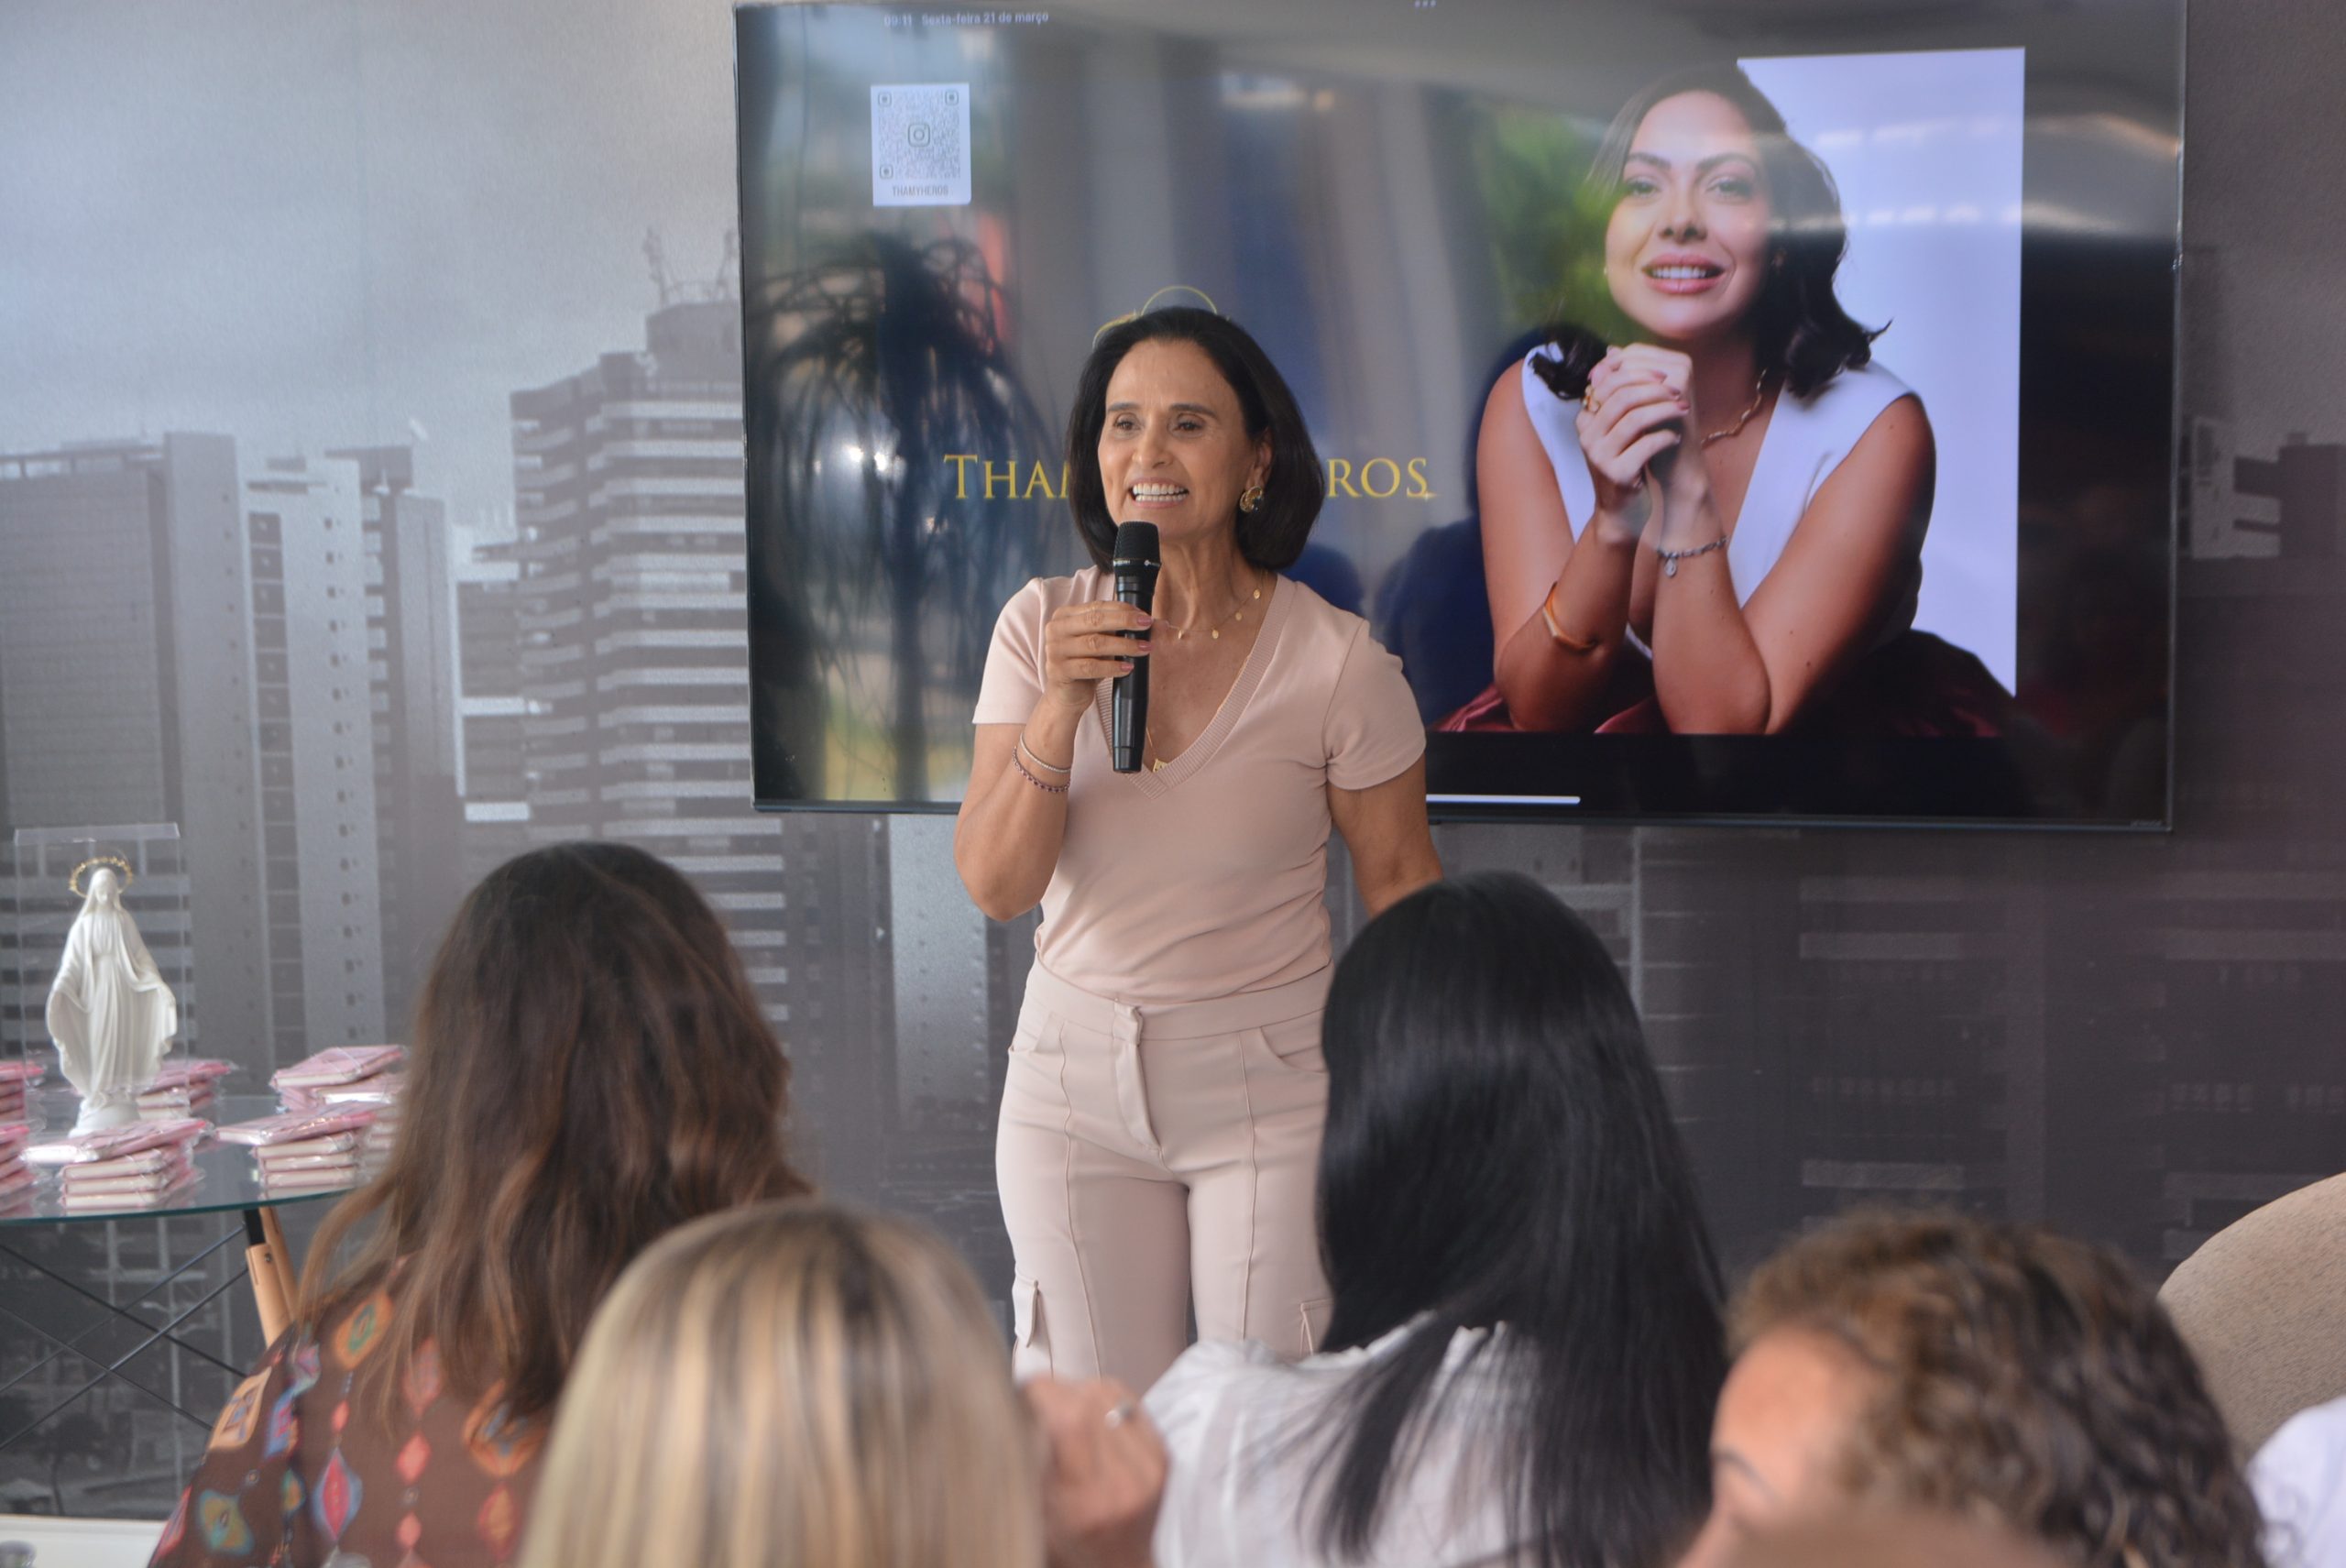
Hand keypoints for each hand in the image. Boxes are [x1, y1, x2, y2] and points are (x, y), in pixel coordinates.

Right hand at [1025, 1376, 1165, 1567]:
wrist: (1118, 1564)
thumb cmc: (1070, 1544)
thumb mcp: (1036, 1512)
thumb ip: (1029, 1462)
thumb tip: (1014, 1406)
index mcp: (1089, 1501)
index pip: (1070, 1419)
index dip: (1041, 1394)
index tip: (1020, 1395)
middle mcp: (1126, 1482)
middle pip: (1090, 1400)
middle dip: (1056, 1392)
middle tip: (1036, 1403)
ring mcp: (1150, 1466)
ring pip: (1109, 1394)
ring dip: (1080, 1392)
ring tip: (1063, 1411)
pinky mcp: (1163, 1453)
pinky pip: (1130, 1401)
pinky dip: (1104, 1399)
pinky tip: (1090, 1415)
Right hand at [1041, 602, 1151, 713]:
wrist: (1067, 694)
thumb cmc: (1085, 663)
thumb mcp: (1099, 641)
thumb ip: (1116, 628)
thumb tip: (1150, 621)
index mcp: (1064, 616)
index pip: (1097, 606)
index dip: (1122, 609)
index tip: (1144, 615)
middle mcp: (1056, 629)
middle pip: (1095, 620)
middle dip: (1124, 621)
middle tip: (1146, 624)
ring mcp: (1055, 650)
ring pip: (1094, 643)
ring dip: (1124, 645)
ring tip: (1144, 648)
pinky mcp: (1059, 671)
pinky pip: (1090, 667)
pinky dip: (1112, 667)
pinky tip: (1128, 667)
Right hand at [1576, 347, 1688, 536]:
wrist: (1622, 510)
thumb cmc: (1626, 462)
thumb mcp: (1618, 425)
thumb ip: (1617, 393)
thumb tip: (1615, 351)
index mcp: (1585, 421)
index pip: (1608, 382)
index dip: (1638, 373)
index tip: (1665, 374)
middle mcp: (1587, 437)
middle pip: (1621, 396)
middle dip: (1655, 389)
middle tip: (1678, 390)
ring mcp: (1599, 457)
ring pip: (1634, 419)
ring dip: (1664, 410)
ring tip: (1683, 409)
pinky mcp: (1617, 475)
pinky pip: (1646, 446)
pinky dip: (1665, 437)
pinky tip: (1674, 437)